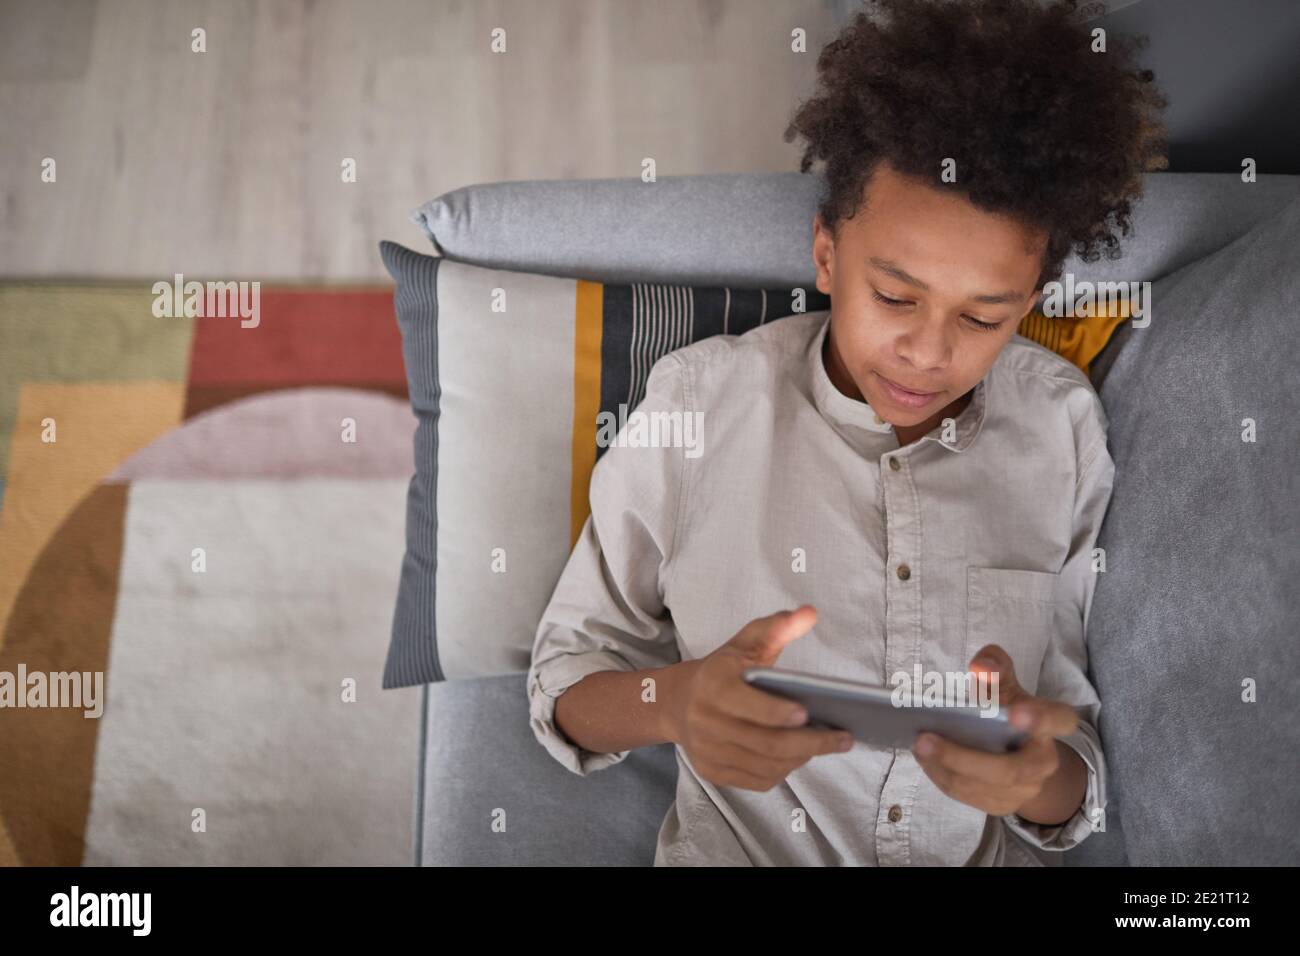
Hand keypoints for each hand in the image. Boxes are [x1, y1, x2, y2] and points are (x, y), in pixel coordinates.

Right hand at [666, 605, 854, 790]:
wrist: (678, 703)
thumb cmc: (722, 671)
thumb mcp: (745, 643)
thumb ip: (777, 628)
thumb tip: (809, 614)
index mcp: (713, 685)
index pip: (751, 706)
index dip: (781, 714)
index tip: (810, 713)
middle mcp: (706, 722)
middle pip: (767, 743)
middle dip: (811, 743)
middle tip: (843, 739)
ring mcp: (708, 751)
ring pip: (766, 766)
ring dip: (802, 758)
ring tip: (824, 744)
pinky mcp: (712, 772)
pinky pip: (757, 781)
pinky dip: (784, 771)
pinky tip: (799, 756)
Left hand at [910, 644, 1081, 818]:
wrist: (1020, 754)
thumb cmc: (1007, 711)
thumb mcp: (1005, 685)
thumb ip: (995, 668)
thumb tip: (981, 666)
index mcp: (1049, 725)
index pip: (1057, 720)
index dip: (1040, 718)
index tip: (1015, 713)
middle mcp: (1043, 763)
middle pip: (1009, 770)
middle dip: (964, 758)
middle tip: (925, 738)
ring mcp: (1025, 789)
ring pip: (983, 787)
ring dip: (945, 768)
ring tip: (918, 745)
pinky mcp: (1002, 804)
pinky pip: (969, 796)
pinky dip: (942, 777)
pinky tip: (925, 759)